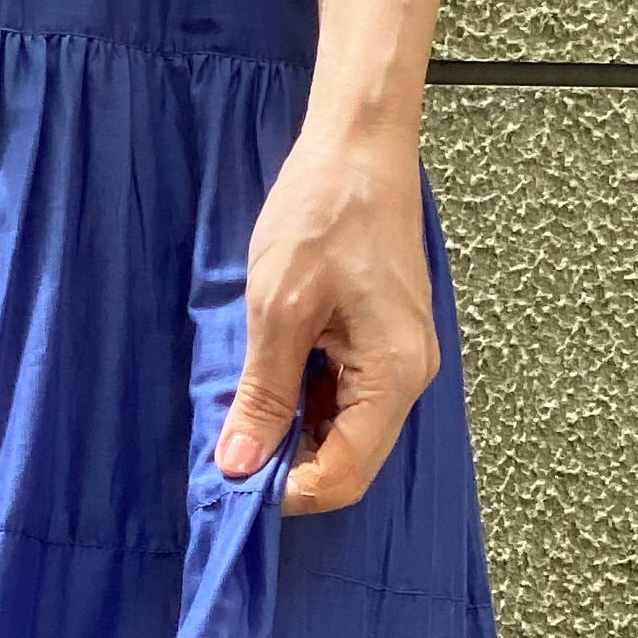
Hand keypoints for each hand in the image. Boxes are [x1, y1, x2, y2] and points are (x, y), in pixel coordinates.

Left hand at [211, 106, 439, 515]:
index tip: (234, 480)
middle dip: (289, 466)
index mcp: (394, 373)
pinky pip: (344, 396)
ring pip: (344, 429)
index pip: (346, 473)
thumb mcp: (278, 306)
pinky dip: (303, 401)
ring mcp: (397, 359)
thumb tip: (241, 464)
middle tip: (229, 450)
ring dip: (292, 433)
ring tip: (243, 412)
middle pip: (349, 459)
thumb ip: (263, 392)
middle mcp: (408, 376)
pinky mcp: (381, 341)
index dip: (289, 491)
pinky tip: (267, 382)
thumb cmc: (324, 211)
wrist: (358, 147)